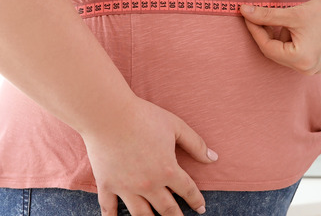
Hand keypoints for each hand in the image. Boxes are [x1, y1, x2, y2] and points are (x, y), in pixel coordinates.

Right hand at [82, 96, 217, 215]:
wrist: (109, 114)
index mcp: (168, 170)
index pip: (187, 190)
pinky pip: (109, 208)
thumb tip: (213, 158)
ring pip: (141, 214)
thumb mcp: (176, 126)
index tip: (201, 208)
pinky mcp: (107, 185)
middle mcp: (149, 184)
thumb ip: (196, 144)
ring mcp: (126, 187)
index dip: (196, 200)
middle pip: (167, 209)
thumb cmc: (144, 116)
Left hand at [241, 0, 320, 74]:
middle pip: (277, 52)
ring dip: (282, 37)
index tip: (247, 15)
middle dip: (268, 34)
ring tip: (288, 19)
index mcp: (299, 60)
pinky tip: (298, 26)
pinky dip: (294, 41)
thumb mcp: (292, 13)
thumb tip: (244, 11)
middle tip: (260, 15)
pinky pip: (299, 54)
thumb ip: (266, 15)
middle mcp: (307, 70)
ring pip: (287, 53)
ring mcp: (316, 69)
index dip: (254, 30)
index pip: (266, 47)